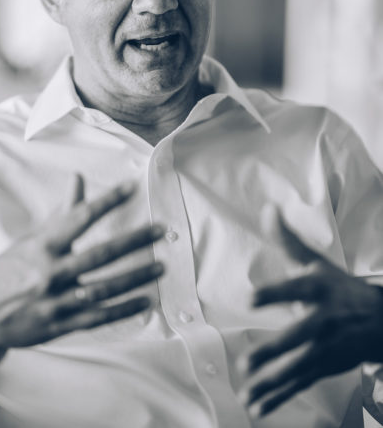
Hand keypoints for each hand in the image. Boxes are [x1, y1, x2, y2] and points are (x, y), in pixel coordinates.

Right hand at [0, 178, 164, 379]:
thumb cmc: (7, 270)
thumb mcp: (31, 239)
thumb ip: (61, 212)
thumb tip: (78, 177)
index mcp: (41, 246)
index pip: (79, 218)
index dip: (107, 201)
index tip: (132, 187)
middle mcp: (48, 273)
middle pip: (99, 254)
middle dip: (134, 241)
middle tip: (161, 229)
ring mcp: (55, 302)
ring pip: (104, 288)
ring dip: (136, 277)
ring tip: (162, 265)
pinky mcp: (60, 325)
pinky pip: (98, 317)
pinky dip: (124, 310)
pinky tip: (147, 301)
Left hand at [238, 206, 382, 417]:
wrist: (380, 319)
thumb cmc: (339, 288)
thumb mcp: (317, 263)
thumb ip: (288, 240)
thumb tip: (268, 208)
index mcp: (319, 289)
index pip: (296, 288)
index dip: (274, 293)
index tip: (250, 298)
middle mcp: (324, 319)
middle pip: (299, 335)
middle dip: (275, 350)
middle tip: (248, 361)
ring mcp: (327, 346)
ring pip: (298, 366)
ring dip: (272, 381)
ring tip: (247, 392)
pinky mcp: (326, 366)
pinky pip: (301, 382)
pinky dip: (280, 396)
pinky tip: (257, 408)